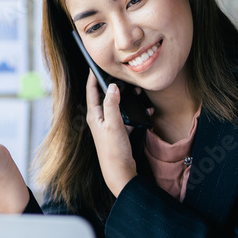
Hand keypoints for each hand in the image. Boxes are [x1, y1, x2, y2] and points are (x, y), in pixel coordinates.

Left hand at [85, 73, 136, 196]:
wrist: (119, 172)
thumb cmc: (113, 151)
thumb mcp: (113, 125)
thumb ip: (112, 105)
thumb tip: (112, 87)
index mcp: (94, 115)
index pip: (92, 91)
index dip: (93, 77)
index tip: (96, 65)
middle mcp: (99, 119)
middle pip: (105, 96)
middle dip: (114, 86)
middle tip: (123, 77)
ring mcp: (109, 125)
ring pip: (117, 106)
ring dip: (127, 99)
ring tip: (137, 92)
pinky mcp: (118, 131)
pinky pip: (126, 117)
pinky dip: (135, 113)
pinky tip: (146, 112)